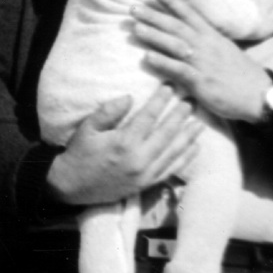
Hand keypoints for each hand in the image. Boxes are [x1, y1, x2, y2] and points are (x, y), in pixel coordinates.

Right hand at [48, 86, 200, 205]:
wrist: (72, 186)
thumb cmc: (79, 153)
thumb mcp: (87, 128)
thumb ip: (108, 112)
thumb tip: (129, 97)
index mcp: (123, 142)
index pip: (148, 117)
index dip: (160, 100)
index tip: (170, 87)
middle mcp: (138, 159)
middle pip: (166, 133)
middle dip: (180, 115)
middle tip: (191, 100)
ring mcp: (145, 173)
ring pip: (174, 151)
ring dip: (188, 135)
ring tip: (200, 121)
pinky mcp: (147, 184)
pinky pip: (171, 169)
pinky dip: (185, 158)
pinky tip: (195, 147)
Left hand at [134, 0, 272, 122]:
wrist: (261, 97)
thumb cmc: (240, 74)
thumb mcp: (225, 50)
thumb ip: (206, 41)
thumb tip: (189, 34)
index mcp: (212, 36)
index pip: (189, 14)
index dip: (172, 1)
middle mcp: (206, 46)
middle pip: (177, 26)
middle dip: (154, 16)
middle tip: (133, 7)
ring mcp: (203, 63)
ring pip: (176, 45)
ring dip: (155, 36)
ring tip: (135, 27)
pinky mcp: (202, 82)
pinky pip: (179, 70)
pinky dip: (163, 63)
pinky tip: (147, 57)